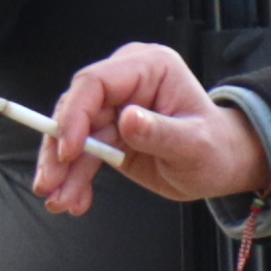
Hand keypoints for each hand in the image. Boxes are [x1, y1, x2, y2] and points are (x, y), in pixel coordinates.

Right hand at [34, 41, 265, 215]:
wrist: (220, 166)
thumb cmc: (215, 148)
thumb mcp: (194, 144)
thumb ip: (161, 132)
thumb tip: (127, 119)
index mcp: (149, 68)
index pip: (95, 82)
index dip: (74, 114)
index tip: (68, 151)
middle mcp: (126, 82)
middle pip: (75, 110)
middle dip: (59, 150)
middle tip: (49, 185)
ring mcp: (114, 107)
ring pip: (72, 136)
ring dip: (62, 171)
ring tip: (60, 203)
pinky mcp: (108, 133)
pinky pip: (82, 154)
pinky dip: (74, 179)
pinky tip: (74, 201)